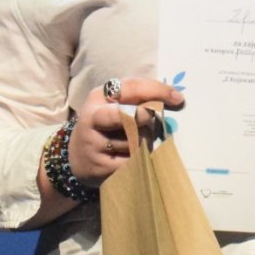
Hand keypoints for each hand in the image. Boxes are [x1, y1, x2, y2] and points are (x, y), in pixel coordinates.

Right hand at [68, 77, 184, 185]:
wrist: (76, 158)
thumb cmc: (106, 126)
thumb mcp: (113, 104)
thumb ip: (138, 98)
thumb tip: (176, 99)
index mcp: (99, 97)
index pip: (131, 88)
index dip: (157, 91)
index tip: (178, 99)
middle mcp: (93, 118)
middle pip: (130, 115)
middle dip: (146, 118)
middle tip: (151, 122)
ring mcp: (95, 144)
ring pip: (136, 141)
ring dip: (145, 142)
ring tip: (136, 143)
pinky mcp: (101, 166)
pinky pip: (134, 161)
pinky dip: (141, 159)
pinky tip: (133, 159)